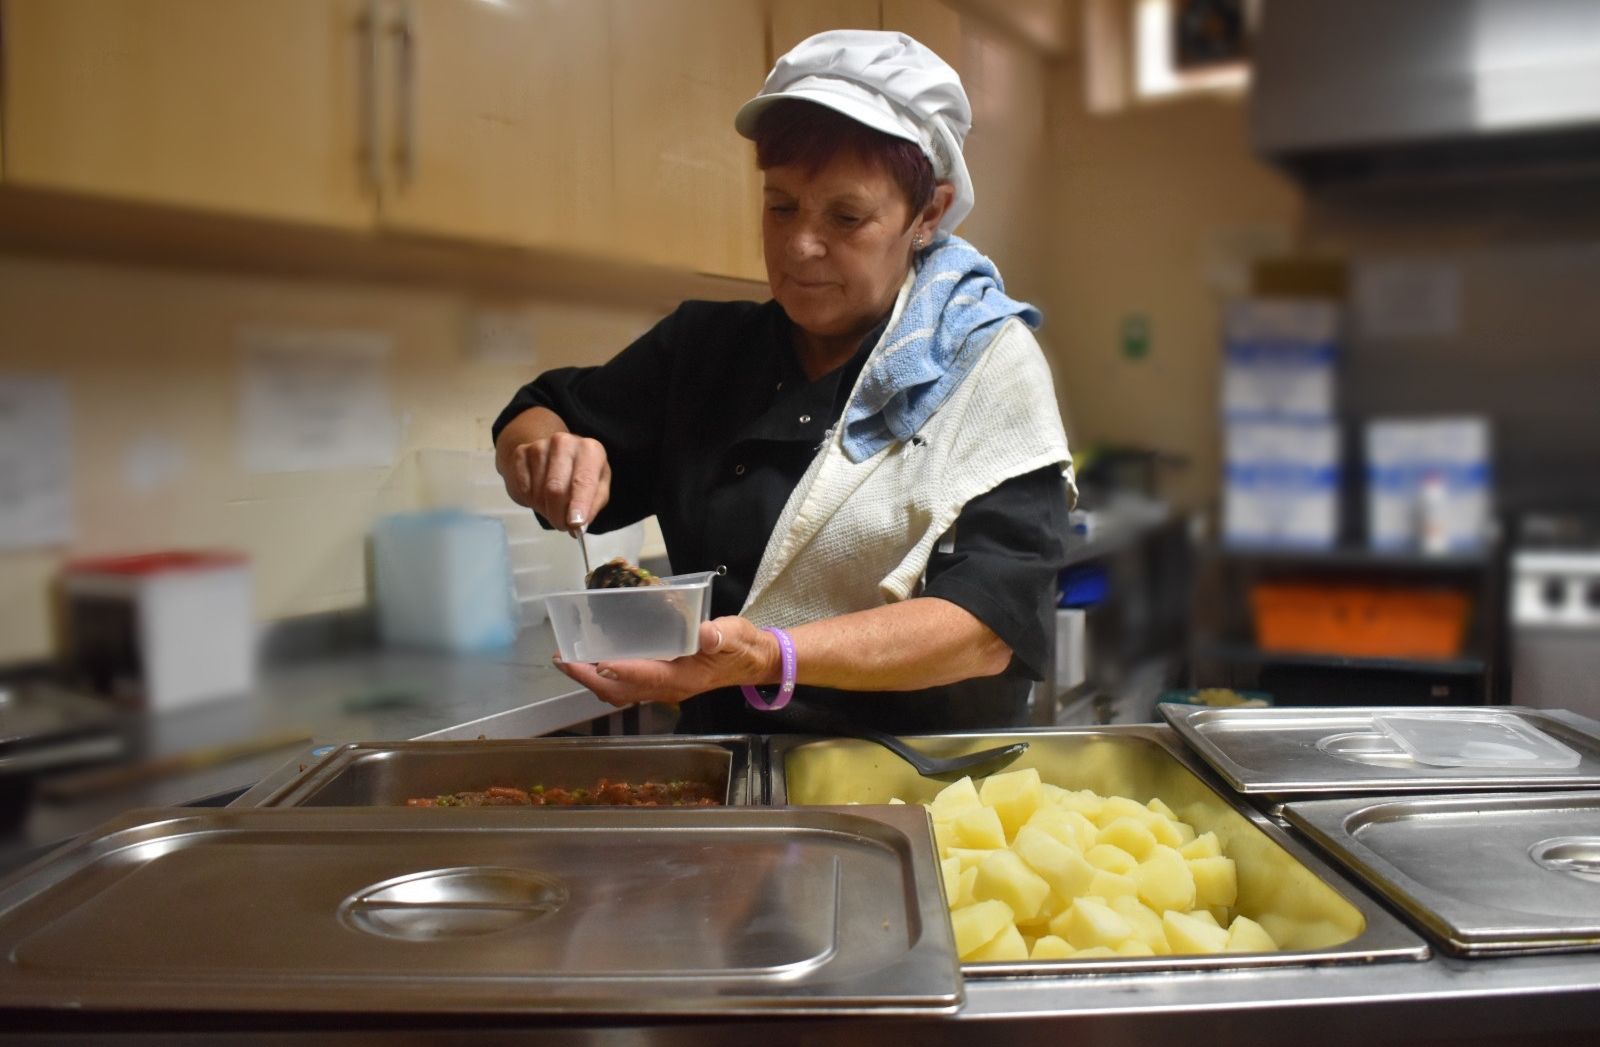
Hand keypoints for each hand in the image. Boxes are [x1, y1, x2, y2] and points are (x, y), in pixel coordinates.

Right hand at [501, 431, 610, 529]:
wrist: (554, 453)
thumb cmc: (581, 473)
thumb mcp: (598, 488)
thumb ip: (592, 507)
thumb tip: (578, 526)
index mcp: (590, 450)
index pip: (583, 481)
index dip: (579, 504)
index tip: (575, 524)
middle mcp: (564, 443)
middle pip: (556, 489)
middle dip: (558, 515)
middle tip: (562, 526)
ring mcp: (540, 446)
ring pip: (538, 492)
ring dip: (545, 509)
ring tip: (553, 508)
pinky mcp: (521, 453)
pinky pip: (523, 488)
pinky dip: (531, 501)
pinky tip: (540, 496)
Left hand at [554, 616, 780, 706]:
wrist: (751, 661)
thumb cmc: (741, 646)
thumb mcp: (735, 635)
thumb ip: (719, 635)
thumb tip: (702, 632)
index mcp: (683, 677)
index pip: (648, 677)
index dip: (623, 671)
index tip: (599, 663)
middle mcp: (667, 688)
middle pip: (620, 690)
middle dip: (589, 677)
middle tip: (563, 659)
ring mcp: (662, 688)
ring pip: (618, 691)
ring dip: (590, 679)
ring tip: (567, 661)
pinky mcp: (660, 681)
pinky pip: (625, 686)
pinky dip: (604, 676)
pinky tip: (592, 661)